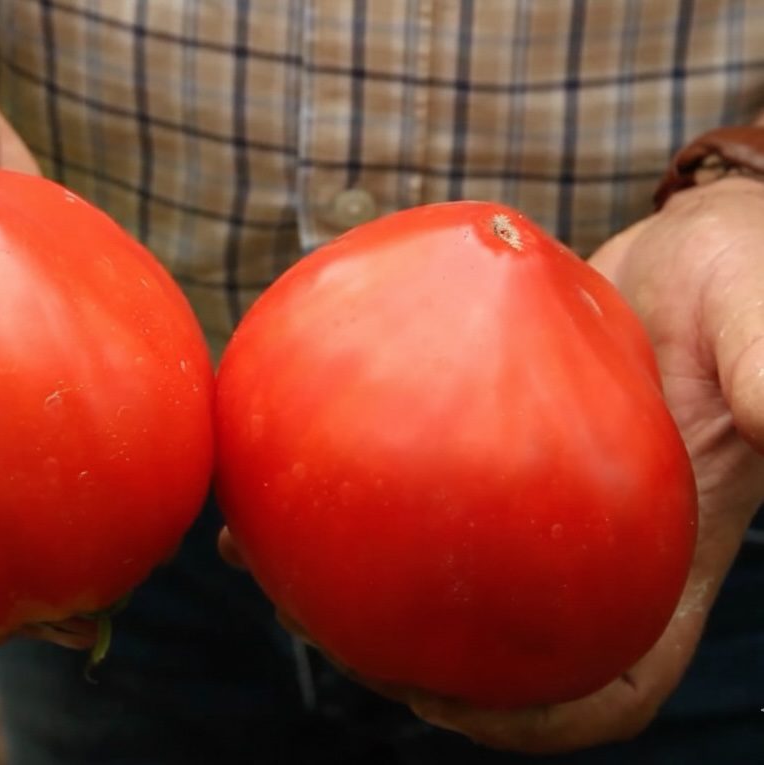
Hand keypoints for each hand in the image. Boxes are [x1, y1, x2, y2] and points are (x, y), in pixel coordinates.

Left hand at [219, 177, 763, 752]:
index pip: (615, 681)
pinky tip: (268, 460)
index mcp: (662, 554)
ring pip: (430, 580)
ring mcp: (528, 506)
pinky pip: (406, 485)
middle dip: (408, 664)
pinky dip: (337, 489)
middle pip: (497, 653)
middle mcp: (589, 547)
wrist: (692, 241)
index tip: (442, 699)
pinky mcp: (480, 448)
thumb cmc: (746, 272)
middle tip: (323, 631)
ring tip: (255, 558)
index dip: (542, 718)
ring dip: (344, 587)